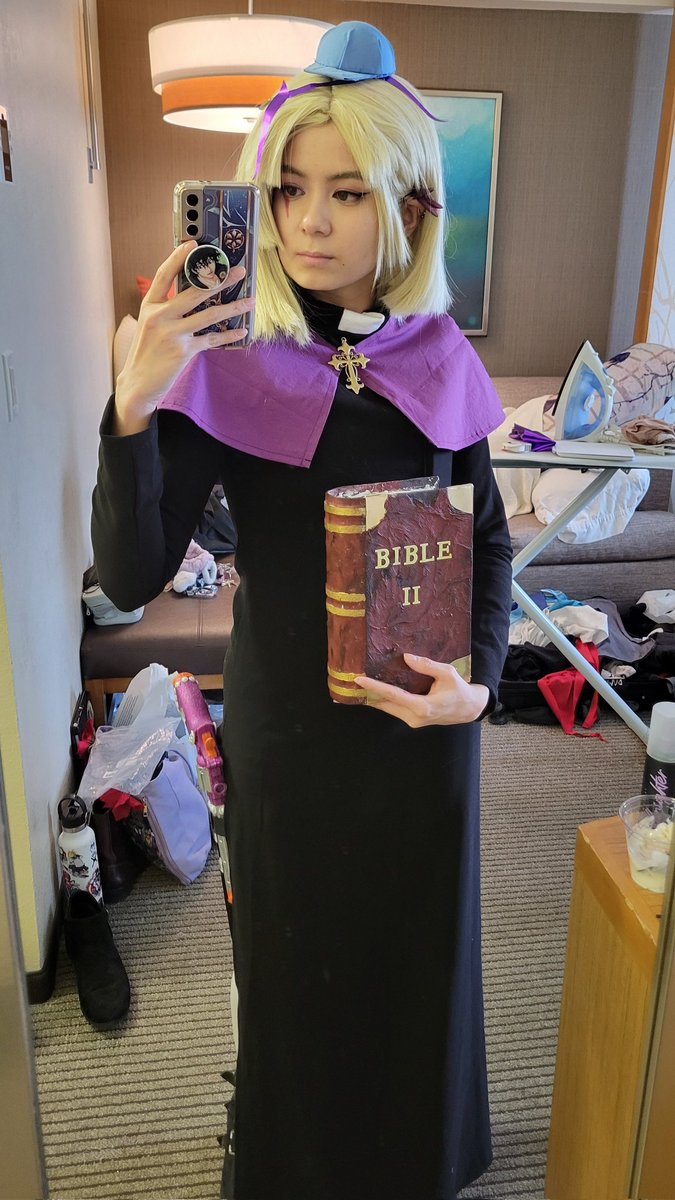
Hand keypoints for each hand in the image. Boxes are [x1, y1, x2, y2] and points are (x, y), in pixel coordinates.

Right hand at [114, 241, 254, 432]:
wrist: (138, 383)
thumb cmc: (146, 352)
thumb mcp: (149, 324)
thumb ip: (166, 308)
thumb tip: (193, 293)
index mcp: (149, 306)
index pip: (164, 275)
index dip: (178, 257)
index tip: (193, 243)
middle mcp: (160, 316)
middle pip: (195, 291)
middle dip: (220, 279)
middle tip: (239, 271)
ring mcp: (173, 334)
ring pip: (209, 314)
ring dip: (233, 307)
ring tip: (250, 300)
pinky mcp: (184, 351)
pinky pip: (212, 339)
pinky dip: (229, 335)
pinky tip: (242, 330)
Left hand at [354, 654, 489, 727]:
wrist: (469, 709)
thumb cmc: (460, 690)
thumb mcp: (447, 673)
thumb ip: (426, 666)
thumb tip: (406, 658)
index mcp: (422, 707)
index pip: (393, 695)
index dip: (375, 686)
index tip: (359, 680)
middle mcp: (415, 717)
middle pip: (385, 704)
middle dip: (369, 693)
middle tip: (353, 680)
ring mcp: (413, 721)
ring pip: (388, 708)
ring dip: (376, 697)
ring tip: (361, 684)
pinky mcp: (414, 721)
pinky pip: (395, 709)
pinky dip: (385, 700)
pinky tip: (377, 691)